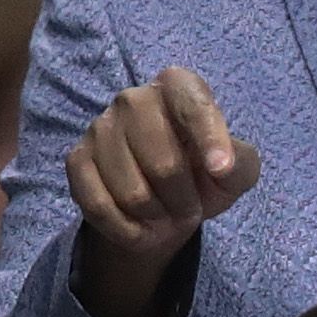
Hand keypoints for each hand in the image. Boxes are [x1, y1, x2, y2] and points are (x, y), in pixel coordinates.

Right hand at [67, 67, 260, 316]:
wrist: (162, 202)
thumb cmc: (204, 174)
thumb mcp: (237, 169)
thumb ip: (240, 162)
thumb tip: (221, 168)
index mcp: (178, 86)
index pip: (194, 105)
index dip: (210, 139)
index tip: (222, 171)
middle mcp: (133, 98)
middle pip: (163, 163)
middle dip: (184, 200)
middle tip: (190, 210)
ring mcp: (100, 127)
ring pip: (132, 192)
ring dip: (156, 218)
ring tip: (165, 216)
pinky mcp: (77, 159)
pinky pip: (99, 206)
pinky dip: (126, 230)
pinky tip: (139, 229)